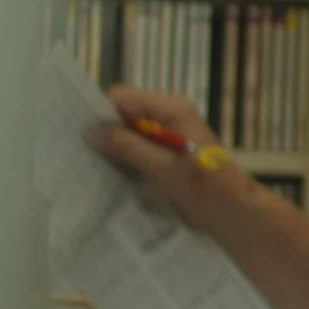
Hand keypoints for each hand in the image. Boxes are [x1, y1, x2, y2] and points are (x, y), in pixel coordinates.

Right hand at [91, 86, 245, 224]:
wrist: (231, 210)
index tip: (76, 133)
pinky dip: (124, 158)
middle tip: (78, 153)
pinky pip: (137, 147)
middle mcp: (168, 115)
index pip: (122, 98)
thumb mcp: (161, 167)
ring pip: (128, 131)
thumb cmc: (202, 186)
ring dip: (112, 147)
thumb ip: (127, 147)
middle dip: (103, 131)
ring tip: (87, 165)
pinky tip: (108, 174)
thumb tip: (91, 130)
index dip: (100, 112)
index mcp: (171, 109)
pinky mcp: (166, 152)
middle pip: (123, 113)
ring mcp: (167, 133)